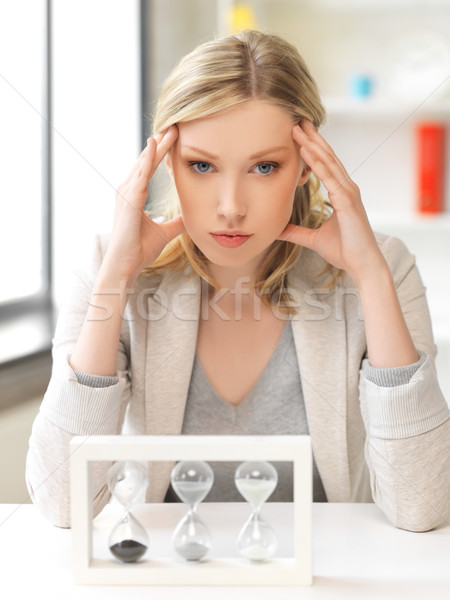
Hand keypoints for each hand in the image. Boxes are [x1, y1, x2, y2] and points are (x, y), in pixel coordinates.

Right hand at [101, 126, 184, 285]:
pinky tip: (154, 146)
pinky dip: (147, 160)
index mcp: (134, 195)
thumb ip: (176, 222)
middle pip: (145, 161)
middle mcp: (127, 190)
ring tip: (169, 130)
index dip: (161, 152)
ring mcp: (126, 195)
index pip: (149, 168)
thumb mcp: (165, 232)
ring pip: (143, 164)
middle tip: (174, 125)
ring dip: (156, 146)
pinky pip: (140, 176)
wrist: (126, 266)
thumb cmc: (139, 250)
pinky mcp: (129, 202)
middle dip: (160, 143)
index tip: (173, 137)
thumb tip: (191, 216)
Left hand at [277, 119, 385, 286]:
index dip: (312, 149)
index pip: (325, 165)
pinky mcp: (348, 201)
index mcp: (341, 193)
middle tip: (298, 121)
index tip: (299, 134)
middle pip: (327, 157)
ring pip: (329, 163)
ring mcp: (349, 193)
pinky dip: (319, 164)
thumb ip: (295, 232)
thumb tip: (277, 229)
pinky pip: (331, 178)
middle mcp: (347, 188)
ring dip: (313, 145)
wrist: (362, 265)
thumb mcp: (312, 239)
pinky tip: (307, 152)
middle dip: (312, 138)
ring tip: (298, 129)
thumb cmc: (344, 251)